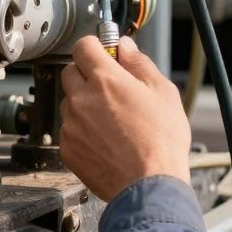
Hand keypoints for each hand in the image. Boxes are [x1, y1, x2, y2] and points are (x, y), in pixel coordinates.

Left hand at [59, 37, 191, 202]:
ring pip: (69, 102)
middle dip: (87, 74)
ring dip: (84, 103)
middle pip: (71, 71)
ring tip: (112, 120)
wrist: (149, 186)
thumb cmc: (161, 141)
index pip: (83, 45)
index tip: (104, 53)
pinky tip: (105, 140)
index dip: (95, 46)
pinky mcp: (68, 148)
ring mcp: (71, 125)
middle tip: (111, 88)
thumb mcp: (163, 92)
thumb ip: (139, 63)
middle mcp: (81, 99)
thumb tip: (124, 46)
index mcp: (105, 80)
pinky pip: (69, 130)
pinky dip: (82, 130)